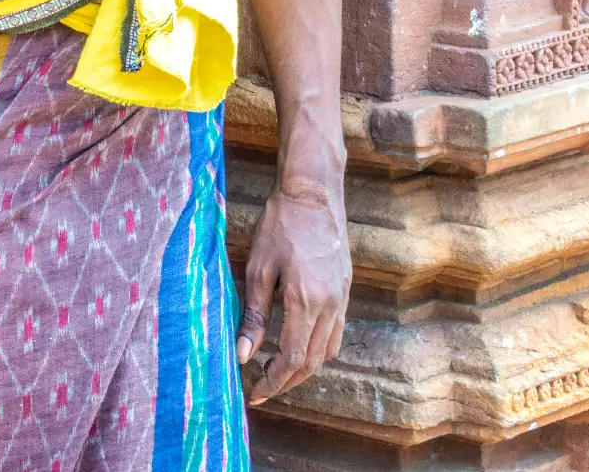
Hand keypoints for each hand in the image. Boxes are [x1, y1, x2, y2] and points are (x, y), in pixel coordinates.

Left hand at [238, 183, 349, 404]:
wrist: (313, 195)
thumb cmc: (279, 227)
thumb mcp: (258, 269)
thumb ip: (253, 315)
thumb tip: (243, 354)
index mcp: (305, 301)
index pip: (292, 358)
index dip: (273, 380)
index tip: (254, 392)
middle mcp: (330, 306)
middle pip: (312, 362)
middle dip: (287, 381)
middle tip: (262, 389)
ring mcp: (342, 299)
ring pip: (327, 351)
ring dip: (304, 369)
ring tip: (278, 374)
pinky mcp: (345, 291)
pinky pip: (335, 333)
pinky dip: (318, 349)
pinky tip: (299, 347)